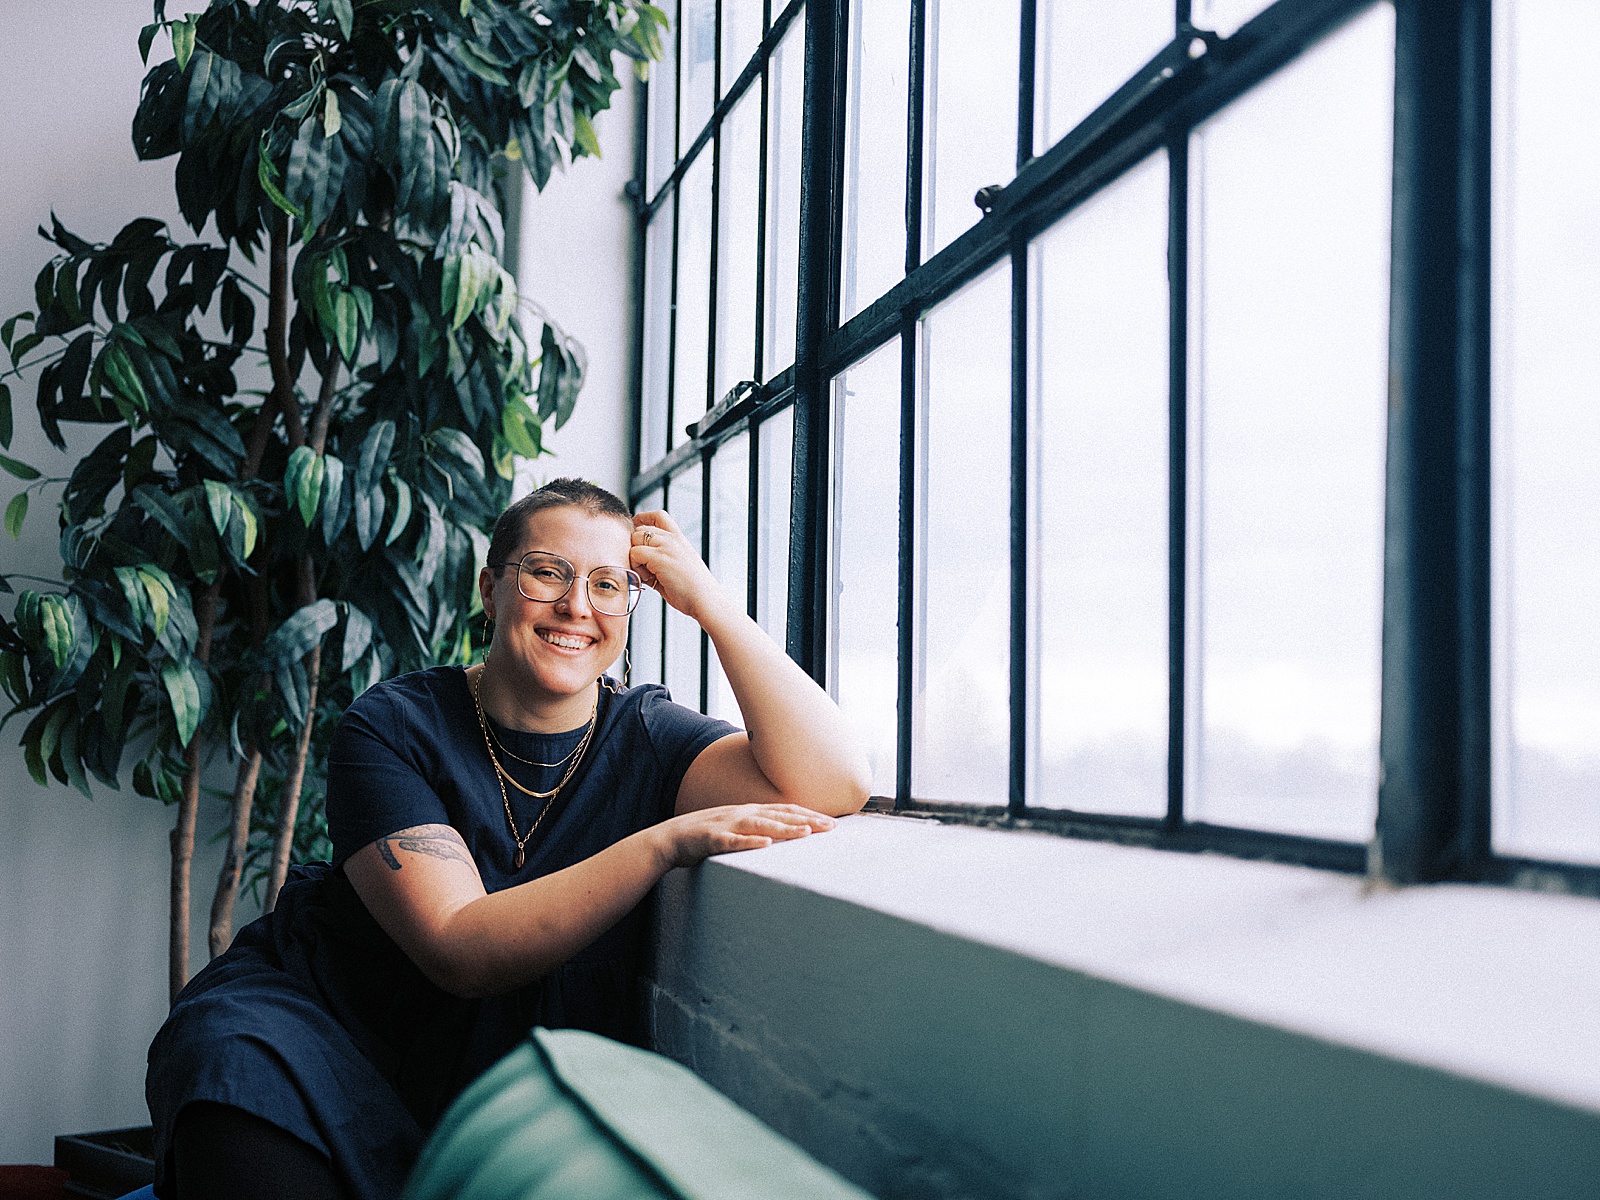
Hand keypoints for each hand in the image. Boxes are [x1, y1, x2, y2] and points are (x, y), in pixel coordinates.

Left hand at [629, 510, 730, 623]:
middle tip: (646, 567)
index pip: (658, 516)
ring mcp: (667, 546)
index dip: (643, 520)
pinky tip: (649, 579)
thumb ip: (663, 558)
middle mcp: (673, 539)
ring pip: (635, 539)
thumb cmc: (693, 590)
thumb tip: (641, 561)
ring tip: (649, 574)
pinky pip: (635, 554)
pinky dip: (637, 567)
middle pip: (640, 529)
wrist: (706, 600)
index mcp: (680, 539)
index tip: (637, 534)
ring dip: (635, 557)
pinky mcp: (660, 558)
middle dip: (636, 546)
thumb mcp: (680, 566)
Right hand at [654, 803, 837, 869]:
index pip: (785, 810)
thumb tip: (784, 834)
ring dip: (784, 828)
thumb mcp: (736, 828)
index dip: (809, 814)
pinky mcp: (711, 839)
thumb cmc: (706, 835)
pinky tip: (765, 845)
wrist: (670, 839)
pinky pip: (732, 842)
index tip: (833, 823)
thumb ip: (758, 828)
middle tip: (832, 827)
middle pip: (779, 815)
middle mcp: (742, 814)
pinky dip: (749, 843)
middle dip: (807, 820)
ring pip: (760, 825)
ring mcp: (727, 825)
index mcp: (749, 811)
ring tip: (806, 833)